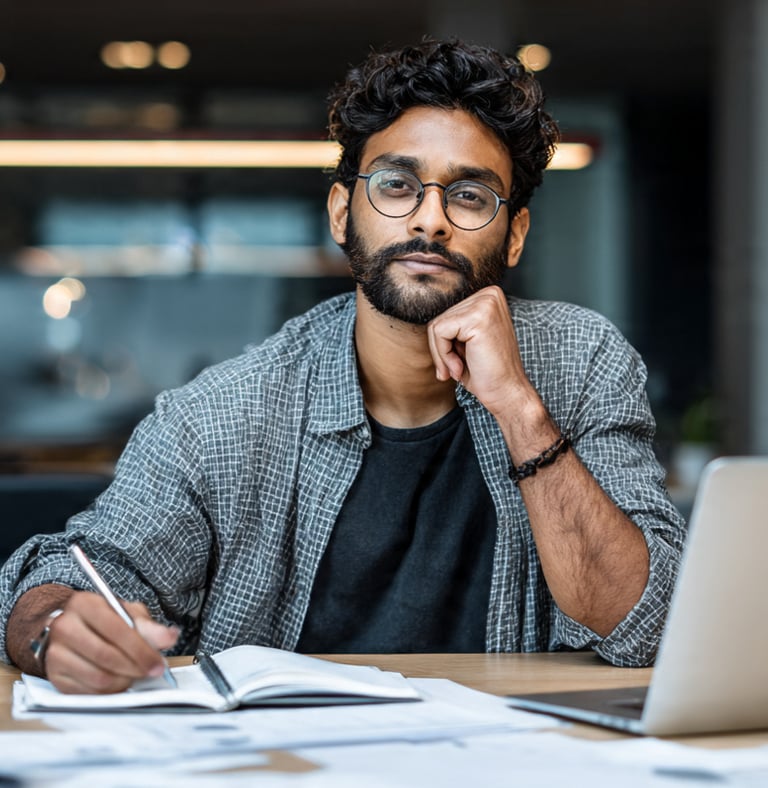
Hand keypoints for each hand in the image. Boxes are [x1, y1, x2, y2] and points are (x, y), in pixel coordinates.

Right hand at [41, 591, 178, 693]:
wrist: (79, 630)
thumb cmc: (107, 620)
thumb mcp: (129, 614)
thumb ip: (150, 626)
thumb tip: (169, 637)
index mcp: (84, 604)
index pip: (116, 630)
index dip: (141, 650)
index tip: (157, 663)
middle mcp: (64, 626)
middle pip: (105, 656)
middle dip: (135, 668)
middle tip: (151, 672)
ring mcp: (55, 653)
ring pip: (97, 677)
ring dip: (123, 681)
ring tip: (134, 675)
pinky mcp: (54, 676)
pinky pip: (87, 692)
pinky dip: (109, 692)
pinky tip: (118, 681)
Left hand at [426, 285, 532, 417]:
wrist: (506, 393)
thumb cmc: (486, 372)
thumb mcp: (465, 342)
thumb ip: (451, 325)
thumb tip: (421, 313)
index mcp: (488, 296)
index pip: (446, 313)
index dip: (444, 342)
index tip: (456, 362)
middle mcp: (489, 294)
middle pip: (439, 317)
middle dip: (441, 349)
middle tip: (457, 369)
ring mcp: (485, 303)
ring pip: (437, 325)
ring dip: (442, 355)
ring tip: (460, 369)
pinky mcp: (478, 317)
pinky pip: (440, 332)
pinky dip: (444, 355)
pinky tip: (461, 368)